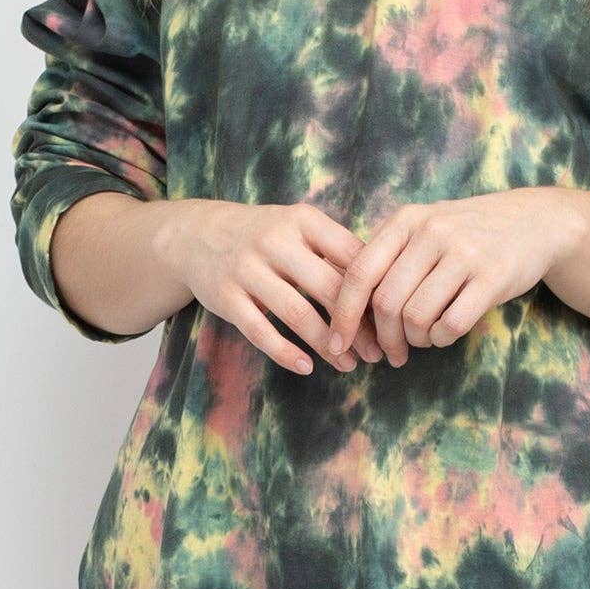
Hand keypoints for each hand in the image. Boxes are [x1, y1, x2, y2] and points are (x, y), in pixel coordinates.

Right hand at [159, 199, 385, 375]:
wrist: (197, 234)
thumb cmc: (266, 236)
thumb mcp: (300, 228)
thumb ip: (337, 252)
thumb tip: (387, 289)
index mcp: (304, 221)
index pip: (352, 257)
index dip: (375, 292)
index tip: (392, 320)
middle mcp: (275, 241)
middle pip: (329, 288)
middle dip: (357, 326)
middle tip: (377, 353)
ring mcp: (247, 268)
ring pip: (297, 313)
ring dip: (328, 345)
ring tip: (349, 365)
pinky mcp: (225, 296)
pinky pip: (260, 331)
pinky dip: (286, 353)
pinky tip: (308, 367)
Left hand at [326, 189, 586, 366]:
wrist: (535, 221)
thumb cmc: (468, 232)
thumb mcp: (425, 225)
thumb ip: (388, 254)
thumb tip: (342, 304)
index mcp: (407, 219)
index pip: (360, 272)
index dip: (343, 313)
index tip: (337, 344)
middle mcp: (432, 231)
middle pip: (387, 302)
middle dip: (384, 338)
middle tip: (392, 352)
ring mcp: (464, 253)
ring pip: (417, 317)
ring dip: (416, 340)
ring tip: (425, 337)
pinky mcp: (493, 276)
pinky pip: (452, 324)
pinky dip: (442, 339)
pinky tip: (445, 333)